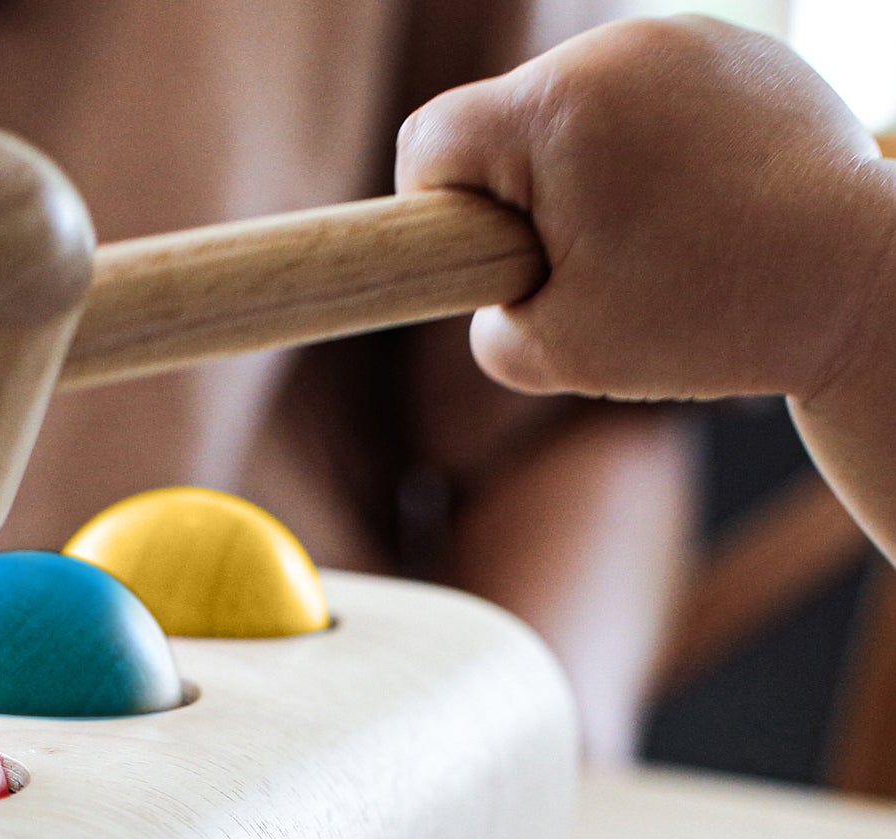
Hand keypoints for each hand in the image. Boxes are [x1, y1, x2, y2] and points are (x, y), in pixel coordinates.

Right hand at [397, 17, 895, 406]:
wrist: (857, 282)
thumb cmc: (702, 320)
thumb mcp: (554, 355)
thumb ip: (485, 323)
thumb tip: (490, 289)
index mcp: (553, 115)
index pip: (429, 139)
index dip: (431, 209)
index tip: (483, 258)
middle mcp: (612, 52)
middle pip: (505, 120)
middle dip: (522, 193)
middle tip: (585, 266)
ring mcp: (680, 38)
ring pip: (578, 106)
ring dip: (587, 169)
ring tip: (653, 238)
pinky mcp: (735, 45)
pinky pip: (649, 93)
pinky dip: (654, 148)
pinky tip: (698, 204)